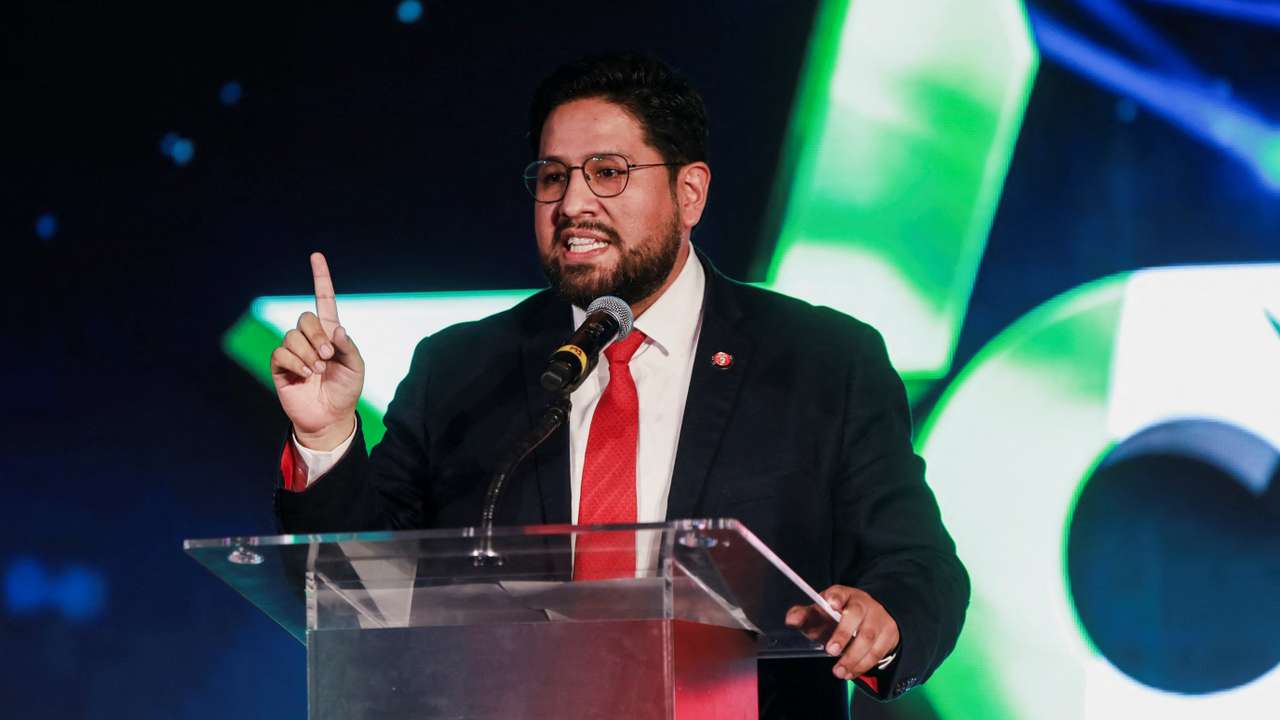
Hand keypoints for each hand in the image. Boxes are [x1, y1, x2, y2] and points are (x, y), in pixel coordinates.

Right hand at [269, 252, 364, 448]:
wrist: (330, 417)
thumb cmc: (346, 391)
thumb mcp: (356, 367)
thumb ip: (347, 347)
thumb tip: (335, 328)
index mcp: (330, 333)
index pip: (323, 299)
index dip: (321, 278)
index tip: (316, 256)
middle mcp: (310, 338)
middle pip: (305, 318)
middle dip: (317, 336)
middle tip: (327, 357)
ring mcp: (293, 352)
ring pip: (292, 336)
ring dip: (308, 354)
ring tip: (318, 371)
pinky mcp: (280, 366)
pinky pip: (282, 353)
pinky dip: (296, 363)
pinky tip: (306, 375)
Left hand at [785, 585, 898, 680]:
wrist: (873, 616)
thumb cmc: (840, 615)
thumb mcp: (822, 613)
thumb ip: (805, 616)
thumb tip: (791, 619)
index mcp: (844, 595)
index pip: (840, 593)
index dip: (836, 597)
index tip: (831, 603)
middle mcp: (863, 604)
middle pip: (856, 615)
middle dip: (843, 633)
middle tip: (831, 650)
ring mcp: (878, 619)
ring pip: (868, 637)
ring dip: (853, 657)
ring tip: (838, 671)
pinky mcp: (888, 635)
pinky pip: (877, 652)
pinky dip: (862, 665)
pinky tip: (850, 673)